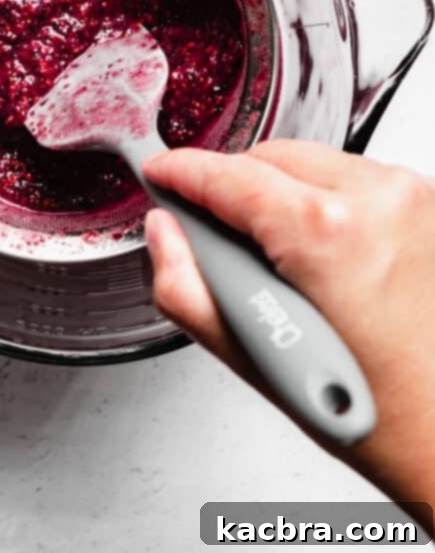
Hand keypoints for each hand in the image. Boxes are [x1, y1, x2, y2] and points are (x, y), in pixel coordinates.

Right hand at [143, 141, 434, 518]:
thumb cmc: (375, 413)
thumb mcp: (253, 357)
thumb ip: (186, 286)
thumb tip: (165, 232)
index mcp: (326, 232)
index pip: (228, 175)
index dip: (181, 171)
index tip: (161, 173)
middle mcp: (377, 199)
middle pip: (270, 158)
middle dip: (232, 187)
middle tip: (216, 233)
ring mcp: (410, 197)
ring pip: (311, 164)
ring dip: (280, 194)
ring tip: (279, 260)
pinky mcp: (428, 204)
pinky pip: (352, 178)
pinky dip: (323, 202)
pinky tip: (319, 255)